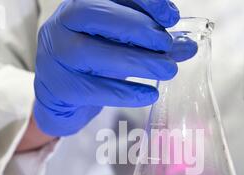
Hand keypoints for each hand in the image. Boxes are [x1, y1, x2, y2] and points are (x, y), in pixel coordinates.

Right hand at [33, 0, 196, 135]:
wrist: (60, 97)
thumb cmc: (92, 64)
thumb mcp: (118, 46)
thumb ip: (149, 42)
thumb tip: (187, 46)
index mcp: (78, 6)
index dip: (144, 1)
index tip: (171, 17)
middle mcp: (61, 25)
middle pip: (95, 17)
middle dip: (138, 29)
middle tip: (167, 45)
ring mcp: (56, 57)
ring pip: (93, 54)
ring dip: (136, 62)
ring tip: (167, 70)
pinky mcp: (60, 87)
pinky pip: (93, 89)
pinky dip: (125, 92)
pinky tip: (149, 94)